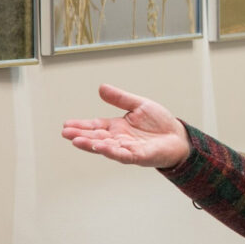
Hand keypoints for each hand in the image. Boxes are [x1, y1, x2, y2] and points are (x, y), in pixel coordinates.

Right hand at [62, 84, 190, 167]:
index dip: (81, 125)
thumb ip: (120, 98)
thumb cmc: (160, 123)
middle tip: (66, 133)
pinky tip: (102, 148)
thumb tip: (101, 88)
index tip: (66, 125)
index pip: (96, 126)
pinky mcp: (139, 156)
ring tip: (77, 141)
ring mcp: (128, 148)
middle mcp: (120, 139)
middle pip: (97, 137)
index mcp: (118, 127)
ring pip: (106, 147)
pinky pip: (124, 155)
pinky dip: (112, 152)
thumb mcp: (139, 105)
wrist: (178, 136)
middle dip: (81, 135)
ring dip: (92, 145)